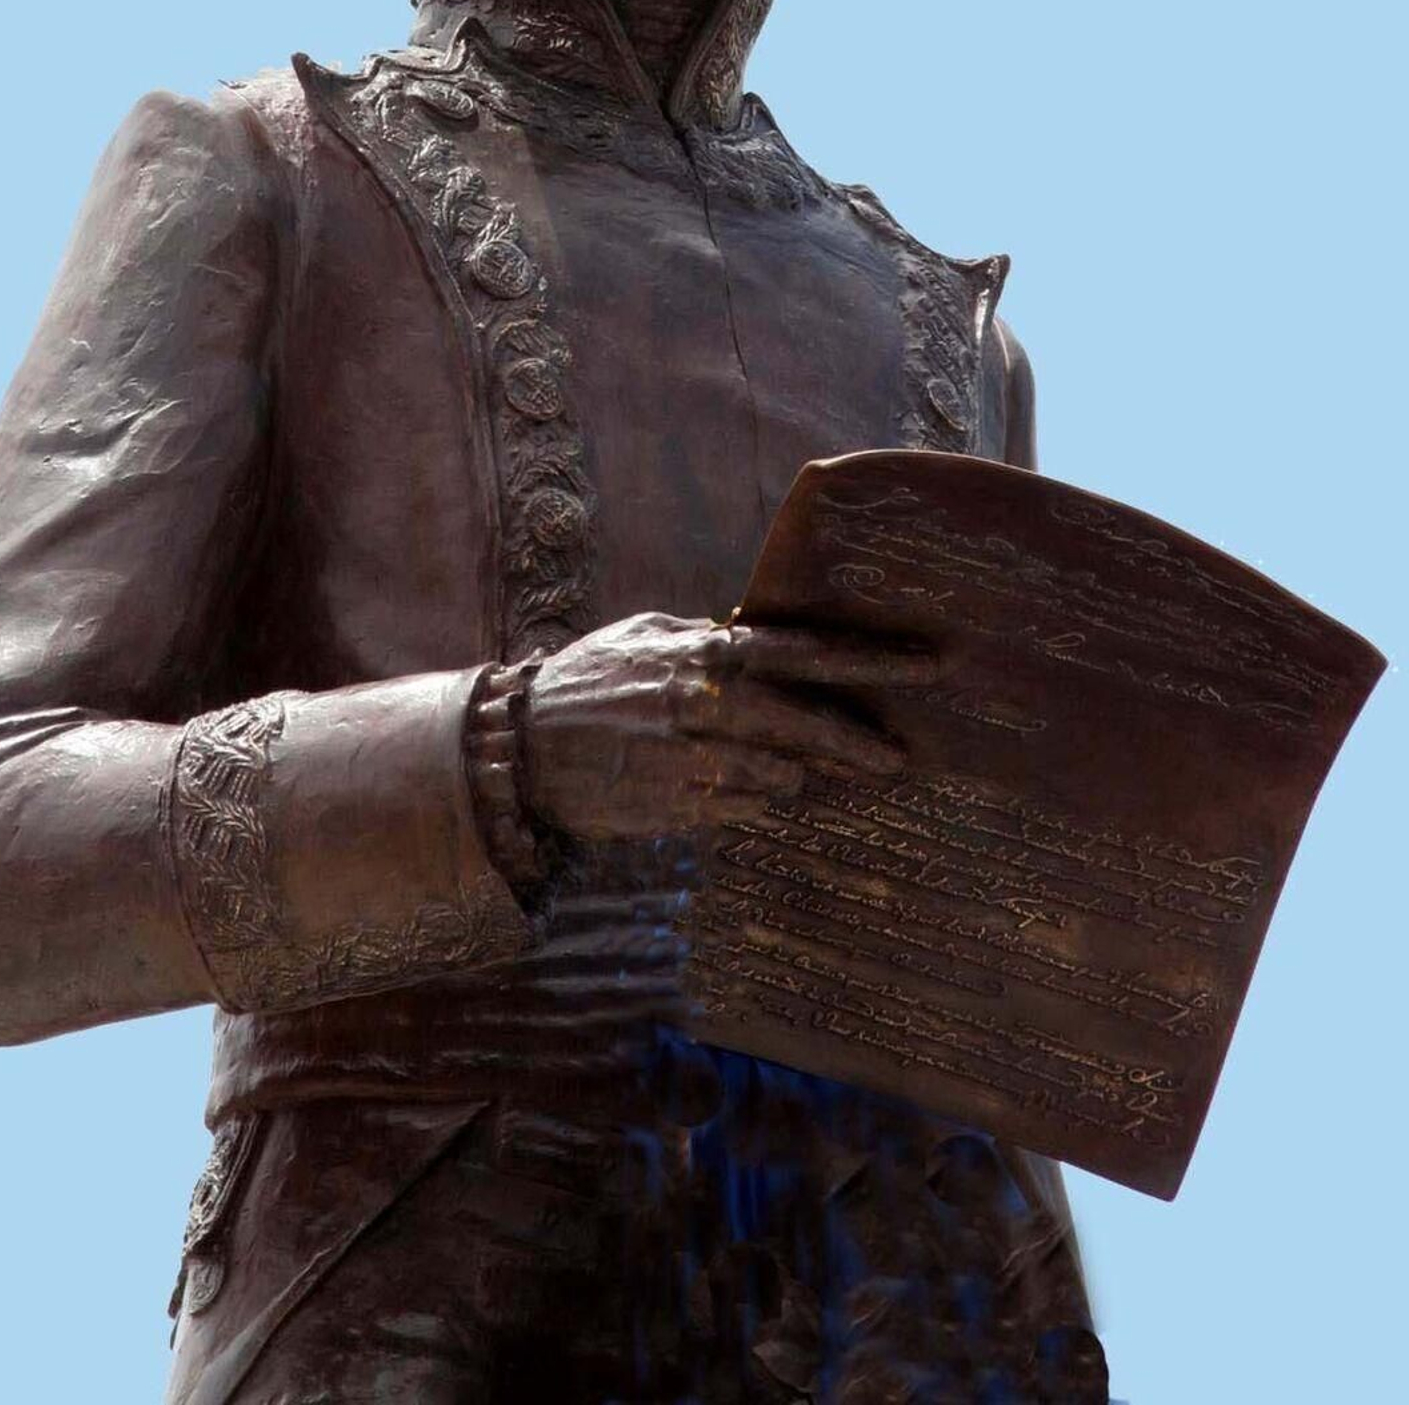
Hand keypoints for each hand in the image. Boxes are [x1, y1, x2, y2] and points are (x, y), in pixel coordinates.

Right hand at [522, 611, 940, 846]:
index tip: (925, 662)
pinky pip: (744, 807)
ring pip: (781, 774)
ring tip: (821, 772)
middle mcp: (705, 702)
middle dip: (861, 738)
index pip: (805, 651)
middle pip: (808, 723)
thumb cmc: (586, 683)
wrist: (519, 747)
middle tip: (905, 754)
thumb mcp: (644, 637)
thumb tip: (752, 637)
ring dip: (805, 773)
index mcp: (704, 652)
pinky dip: (757, 799)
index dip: (870, 658)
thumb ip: (703, 638)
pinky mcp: (680, 807)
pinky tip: (757, 790)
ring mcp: (693, 760)